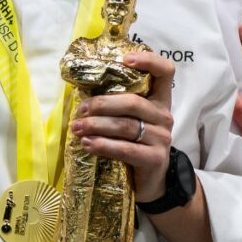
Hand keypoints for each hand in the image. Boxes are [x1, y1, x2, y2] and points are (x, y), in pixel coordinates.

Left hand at [69, 51, 174, 201]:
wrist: (150, 181)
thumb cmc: (135, 143)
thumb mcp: (130, 120)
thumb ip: (117, 104)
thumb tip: (81, 91)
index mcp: (159, 99)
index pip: (165, 72)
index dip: (148, 61)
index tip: (124, 60)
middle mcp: (164, 115)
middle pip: (132, 102)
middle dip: (102, 104)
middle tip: (80, 110)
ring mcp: (162, 138)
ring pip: (125, 126)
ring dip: (96, 126)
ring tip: (76, 128)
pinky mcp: (155, 159)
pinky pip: (126, 149)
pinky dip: (104, 145)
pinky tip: (88, 144)